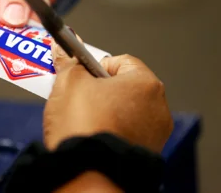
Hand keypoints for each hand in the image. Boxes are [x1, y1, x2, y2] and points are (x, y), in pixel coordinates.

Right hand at [44, 40, 173, 152]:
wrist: (87, 172)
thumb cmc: (83, 126)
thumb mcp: (68, 83)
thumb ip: (69, 62)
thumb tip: (63, 48)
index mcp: (145, 83)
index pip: (120, 61)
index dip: (96, 65)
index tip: (81, 75)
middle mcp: (158, 107)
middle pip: (124, 86)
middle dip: (100, 88)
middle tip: (79, 95)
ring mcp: (155, 132)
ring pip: (126, 109)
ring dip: (106, 109)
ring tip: (84, 117)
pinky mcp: (147, 152)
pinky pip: (128, 130)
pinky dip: (112, 129)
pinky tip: (93, 134)